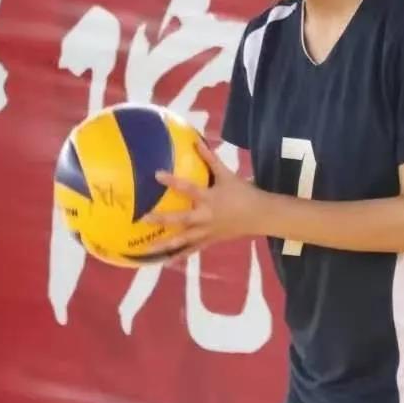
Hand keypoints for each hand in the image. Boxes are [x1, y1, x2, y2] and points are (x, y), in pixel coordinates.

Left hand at [144, 139, 262, 256]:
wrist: (260, 215)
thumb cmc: (243, 193)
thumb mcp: (227, 174)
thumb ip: (210, 159)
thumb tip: (196, 141)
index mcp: (209, 198)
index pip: (188, 188)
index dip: (172, 181)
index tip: (156, 175)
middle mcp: (206, 216)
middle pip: (181, 219)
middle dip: (163, 219)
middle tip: (143, 218)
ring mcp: (207, 231)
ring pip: (184, 240)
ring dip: (165, 244)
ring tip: (147, 249)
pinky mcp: (209, 240)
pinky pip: (192, 249)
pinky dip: (179, 255)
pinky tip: (165, 261)